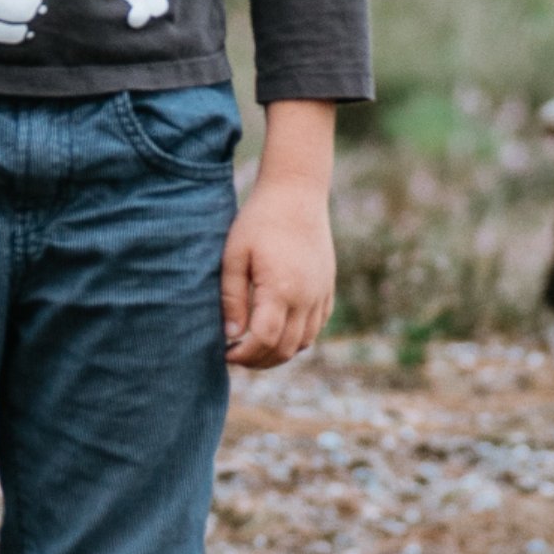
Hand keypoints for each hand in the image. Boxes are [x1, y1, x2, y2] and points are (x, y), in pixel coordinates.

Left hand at [223, 101, 336, 369]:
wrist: (296, 193)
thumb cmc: (259, 220)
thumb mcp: (235, 255)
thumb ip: (232, 298)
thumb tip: (231, 336)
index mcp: (281, 288)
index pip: (264, 340)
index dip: (244, 355)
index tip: (226, 353)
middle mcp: (306, 296)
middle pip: (285, 348)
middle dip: (259, 361)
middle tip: (237, 355)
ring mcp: (321, 293)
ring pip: (304, 342)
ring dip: (279, 353)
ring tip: (255, 348)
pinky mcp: (327, 287)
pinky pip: (316, 326)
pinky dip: (298, 338)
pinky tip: (278, 332)